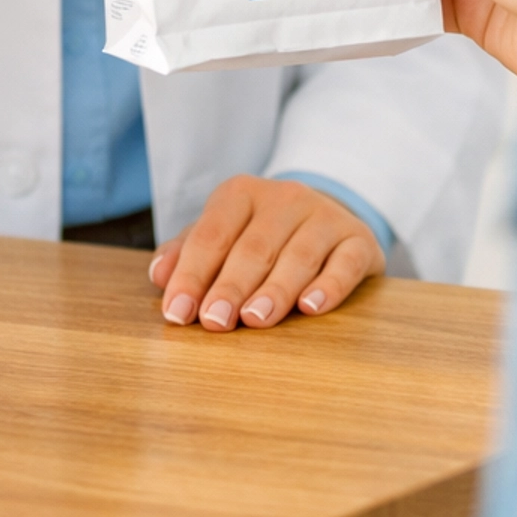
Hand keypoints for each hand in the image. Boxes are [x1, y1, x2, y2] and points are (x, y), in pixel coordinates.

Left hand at [149, 175, 384, 331]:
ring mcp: (325, 217)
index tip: (177, 313)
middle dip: (231, 286)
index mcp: (242, 194)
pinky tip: (311, 308)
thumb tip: (159, 275)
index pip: (212, 234)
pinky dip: (329, 286)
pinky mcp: (358, 240)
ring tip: (256, 319)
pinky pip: (346, 262)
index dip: (192, 274)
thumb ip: (189, 253)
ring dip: (275, 289)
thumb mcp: (223, 236)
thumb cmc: (262, 238)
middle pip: (254, 246)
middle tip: (215, 322)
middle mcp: (285, 198)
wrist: (327, 221)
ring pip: (298, 255)